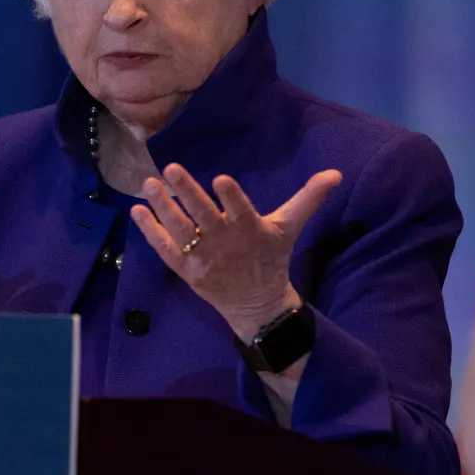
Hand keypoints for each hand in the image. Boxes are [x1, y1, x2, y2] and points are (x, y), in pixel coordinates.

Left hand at [131, 163, 341, 340]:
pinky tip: (137, 211)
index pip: (241, 211)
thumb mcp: (291, 227)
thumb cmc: (271, 257)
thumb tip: (336, 173)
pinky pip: (165, 249)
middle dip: (187, 193)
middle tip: (170, 169)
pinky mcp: (186, 270)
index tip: (222, 179)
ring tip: (149, 184)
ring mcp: (203, 258)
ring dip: (163, 206)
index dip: (231, 197)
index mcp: (251, 230)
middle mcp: (225, 243)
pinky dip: (150, 231)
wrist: (257, 304)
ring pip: (179, 230)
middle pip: (203, 216)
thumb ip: (309, 197)